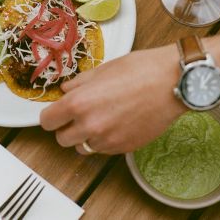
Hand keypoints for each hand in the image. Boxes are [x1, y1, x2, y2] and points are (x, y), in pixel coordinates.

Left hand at [40, 45, 185, 154]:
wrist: (172, 82)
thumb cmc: (139, 70)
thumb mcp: (102, 69)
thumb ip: (79, 83)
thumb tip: (66, 90)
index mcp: (79, 103)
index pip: (48, 121)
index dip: (50, 115)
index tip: (55, 112)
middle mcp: (90, 125)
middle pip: (61, 139)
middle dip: (65, 127)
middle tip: (76, 114)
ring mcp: (107, 140)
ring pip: (82, 147)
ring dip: (84, 136)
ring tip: (98, 118)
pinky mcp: (124, 148)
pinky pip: (102, 150)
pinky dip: (102, 140)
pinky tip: (114, 123)